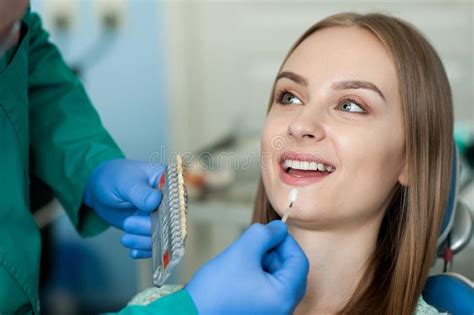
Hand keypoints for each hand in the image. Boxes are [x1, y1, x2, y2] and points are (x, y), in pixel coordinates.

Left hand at [84, 159, 164, 257]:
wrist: (100, 189)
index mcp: (168, 182)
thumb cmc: (114, 178)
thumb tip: (156, 200)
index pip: (177, 200)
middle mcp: (169, 201)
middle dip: (150, 228)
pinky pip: (154, 244)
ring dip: (144, 241)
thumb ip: (140, 192)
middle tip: (128, 223)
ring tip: (125, 238)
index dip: (170, 212)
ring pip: (162, 235)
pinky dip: (144, 249)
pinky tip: (133, 251)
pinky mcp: (151, 228)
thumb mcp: (124, 183)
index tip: (154, 219)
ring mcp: (161, 216)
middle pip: (170, 221)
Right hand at [185, 221, 308, 314]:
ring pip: (279, 279)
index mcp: (284, 296)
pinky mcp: (260, 314)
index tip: (269, 231)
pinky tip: (240, 273)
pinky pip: (269, 290)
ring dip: (265, 263)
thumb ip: (264, 235)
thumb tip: (279, 227)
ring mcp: (272, 313)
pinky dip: (259, 276)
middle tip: (254, 244)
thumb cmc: (216, 289)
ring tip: (243, 260)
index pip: (299, 261)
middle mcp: (283, 309)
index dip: (286, 241)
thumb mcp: (241, 252)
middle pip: (291, 271)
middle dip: (275, 253)